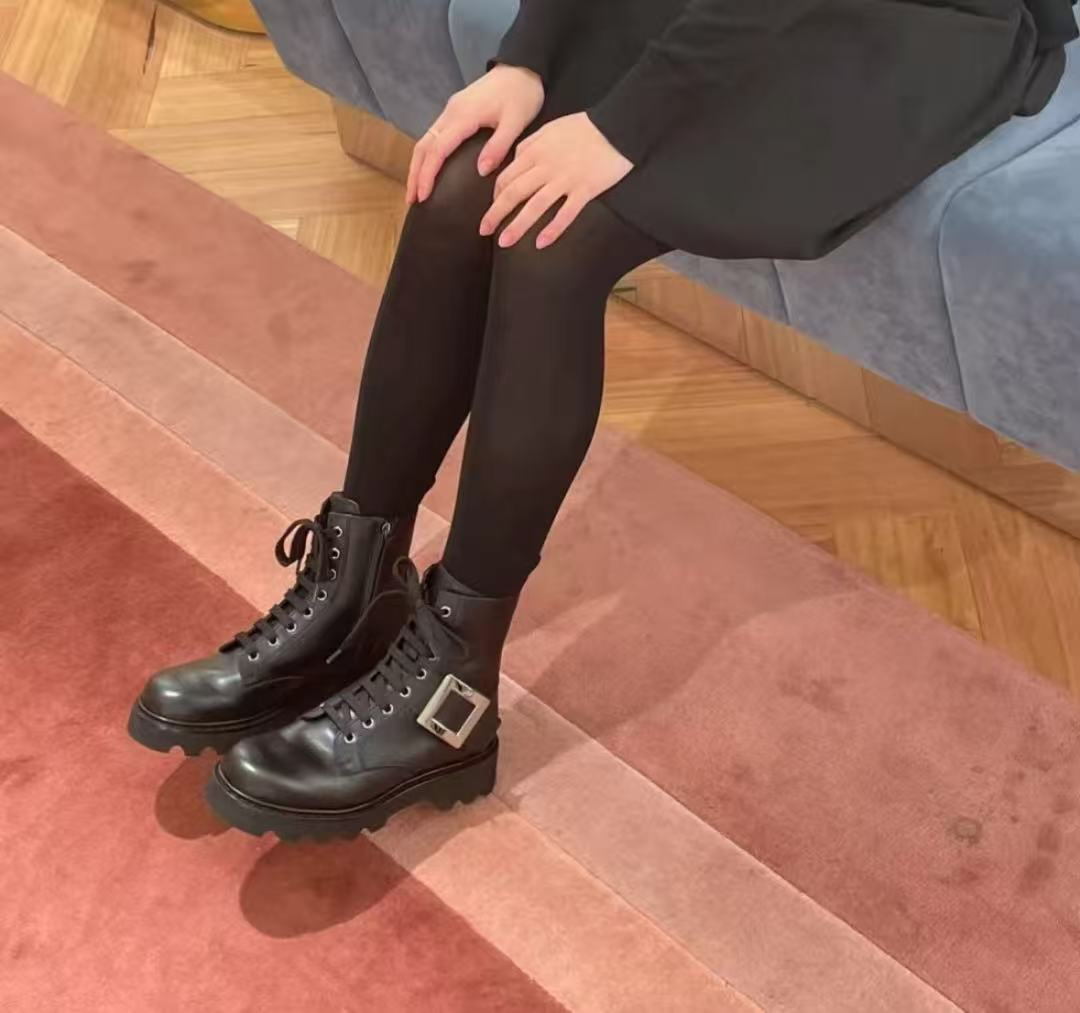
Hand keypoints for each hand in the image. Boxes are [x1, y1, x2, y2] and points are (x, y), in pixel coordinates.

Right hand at [406, 65, 544, 204]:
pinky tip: (428, 170)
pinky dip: (427, 156)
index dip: (427, 175)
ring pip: (425, 140)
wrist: (523, 67)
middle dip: (415, 174)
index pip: (438, 150)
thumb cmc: (522, 94)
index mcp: (463, 115)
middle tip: (411, 201)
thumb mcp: (516, 121)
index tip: (424, 197)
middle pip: (424, 146)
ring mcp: (451, 110)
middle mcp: (451, 112)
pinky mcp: (455, 111)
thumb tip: (481, 171)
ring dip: (418, 166)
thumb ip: (498, 146)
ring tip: (415, 190)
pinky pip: (434, 136)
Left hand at [479, 112, 633, 248]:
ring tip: (504, 242)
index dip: (495, 195)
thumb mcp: (551, 128)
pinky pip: (566, 213)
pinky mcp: (585, 189)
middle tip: (483, 231)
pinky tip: (541, 243)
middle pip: (514, 193)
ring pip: (535, 206)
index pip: (507, 176)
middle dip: (495, 213)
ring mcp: (566, 179)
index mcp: (536, 151)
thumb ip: (531, 144)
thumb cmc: (585, 128)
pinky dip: (552, 229)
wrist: (619, 126)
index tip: (492, 209)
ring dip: (517, 226)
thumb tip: (515, 160)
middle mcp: (546, 166)